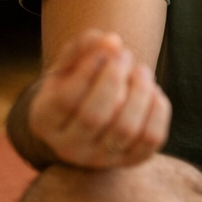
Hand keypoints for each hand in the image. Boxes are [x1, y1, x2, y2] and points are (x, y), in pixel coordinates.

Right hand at [29, 30, 170, 167]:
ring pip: (125, 129)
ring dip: (139, 92)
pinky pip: (151, 138)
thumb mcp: (71, 63)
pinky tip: (152, 92)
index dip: (90, 69)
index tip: (109, 45)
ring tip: (141, 70)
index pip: (66, 100)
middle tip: (125, 55)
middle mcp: (68, 147)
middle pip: (94, 117)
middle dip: (114, 79)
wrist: (92, 117)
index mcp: (44, 121)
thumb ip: (83, 48)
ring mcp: (100, 158)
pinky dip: (158, 110)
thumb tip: (110, 41)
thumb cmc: (79, 83)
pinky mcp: (131, 160)